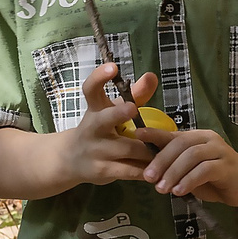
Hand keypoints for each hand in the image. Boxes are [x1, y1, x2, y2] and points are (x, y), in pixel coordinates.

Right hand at [57, 62, 158, 187]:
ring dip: (148, 148)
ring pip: (127, 149)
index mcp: (94, 108)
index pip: (90, 89)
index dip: (99, 77)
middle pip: (104, 119)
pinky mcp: (102, 171)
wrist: (70, 159)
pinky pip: (129, 171)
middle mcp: (92, 128)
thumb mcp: (110, 109)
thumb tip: (152, 76)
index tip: (112, 67)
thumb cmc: (99, 129)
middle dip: (118, 113)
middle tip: (132, 108)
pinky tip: (160, 169)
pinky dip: (146, 170)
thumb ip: (134, 95)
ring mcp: (95, 151)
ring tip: (167, 147)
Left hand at [138, 126, 237, 202]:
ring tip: (162, 188)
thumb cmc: (215, 177)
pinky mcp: (228, 166)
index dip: (153, 133)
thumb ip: (174, 166)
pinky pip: (206, 169)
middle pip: (180, 144)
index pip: (172, 134)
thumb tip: (146, 169)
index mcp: (196, 137)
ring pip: (192, 155)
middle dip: (162, 160)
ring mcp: (220, 151)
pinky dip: (190, 180)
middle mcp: (207, 139)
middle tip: (149, 177)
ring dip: (174, 172)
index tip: (135, 135)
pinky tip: (180, 191)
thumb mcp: (190, 171)